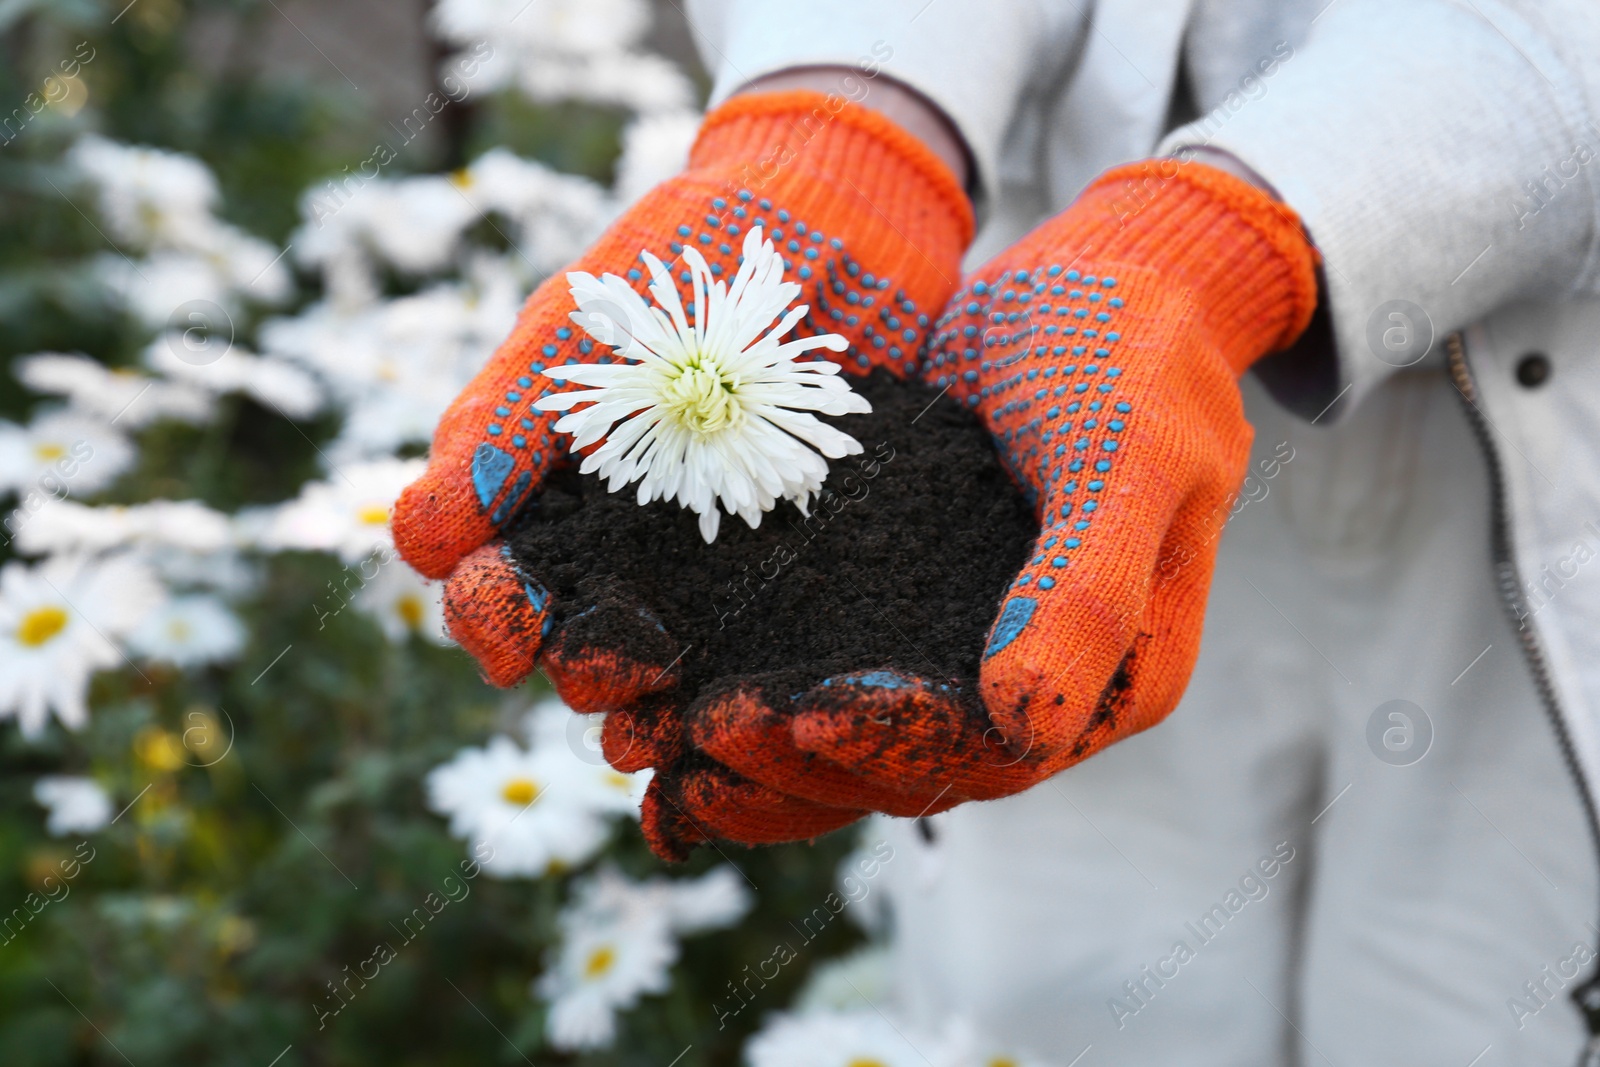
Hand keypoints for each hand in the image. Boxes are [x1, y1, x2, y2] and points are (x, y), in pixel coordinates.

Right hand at [392, 89, 972, 855]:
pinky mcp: (804, 558)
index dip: (490, 618)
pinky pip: (770, 639)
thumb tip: (417, 544)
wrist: (836, 213)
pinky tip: (755, 699)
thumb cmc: (683, 256)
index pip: (496, 581)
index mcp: (550, 486)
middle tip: (607, 668)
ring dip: (659, 693)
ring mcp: (717, 554)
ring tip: (668, 705)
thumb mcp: (583, 325)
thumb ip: (507, 426)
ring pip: (671, 657)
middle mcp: (626, 538)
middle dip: (577, 664)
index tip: (505, 638)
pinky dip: (752, 672)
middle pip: (577, 637)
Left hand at [688, 158, 1318, 820]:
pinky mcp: (905, 603)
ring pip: (855, 740)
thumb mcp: (1128, 455)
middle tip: (694, 732)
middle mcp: (1038, 688)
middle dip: (797, 764)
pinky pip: (827, 665)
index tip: (795, 718)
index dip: (889, 747)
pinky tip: (672, 683)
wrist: (1102, 279)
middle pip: (907, 769)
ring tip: (655, 745)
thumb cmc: (1136, 353)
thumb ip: (1089, 589)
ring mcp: (965, 650)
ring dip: (758, 753)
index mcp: (1116, 681)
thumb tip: (1021, 721)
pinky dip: (756, 680)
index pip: (989, 752)